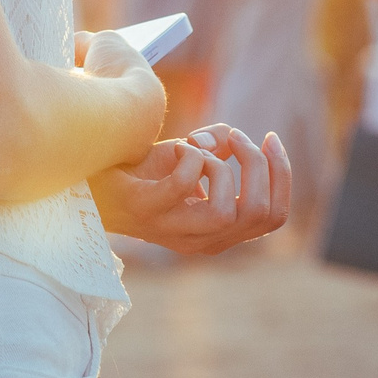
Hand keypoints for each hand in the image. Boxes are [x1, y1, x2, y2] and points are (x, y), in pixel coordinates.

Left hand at [91, 125, 291, 255]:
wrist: (96, 181)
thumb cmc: (146, 171)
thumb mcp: (192, 157)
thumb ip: (220, 145)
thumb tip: (232, 139)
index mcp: (219, 231)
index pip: (273, 217)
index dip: (282, 176)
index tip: (269, 138)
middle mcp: (201, 239)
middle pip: (259, 214)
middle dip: (260, 168)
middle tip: (238, 139)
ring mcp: (172, 230)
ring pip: (228, 212)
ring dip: (224, 168)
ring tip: (202, 147)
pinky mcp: (146, 210)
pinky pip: (183, 188)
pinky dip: (189, 159)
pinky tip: (179, 148)